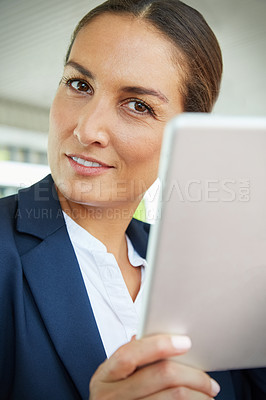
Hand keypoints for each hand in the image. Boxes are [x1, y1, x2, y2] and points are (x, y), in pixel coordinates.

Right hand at [89, 334, 219, 398]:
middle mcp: (110, 396)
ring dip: (198, 396)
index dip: (159, 345)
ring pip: (173, 397)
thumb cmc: (114, 397)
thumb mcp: (114, 377)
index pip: (131, 354)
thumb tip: (158, 336)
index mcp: (105, 375)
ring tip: (208, 396)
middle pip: (160, 375)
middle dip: (193, 376)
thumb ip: (133, 357)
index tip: (186, 342)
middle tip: (210, 383)